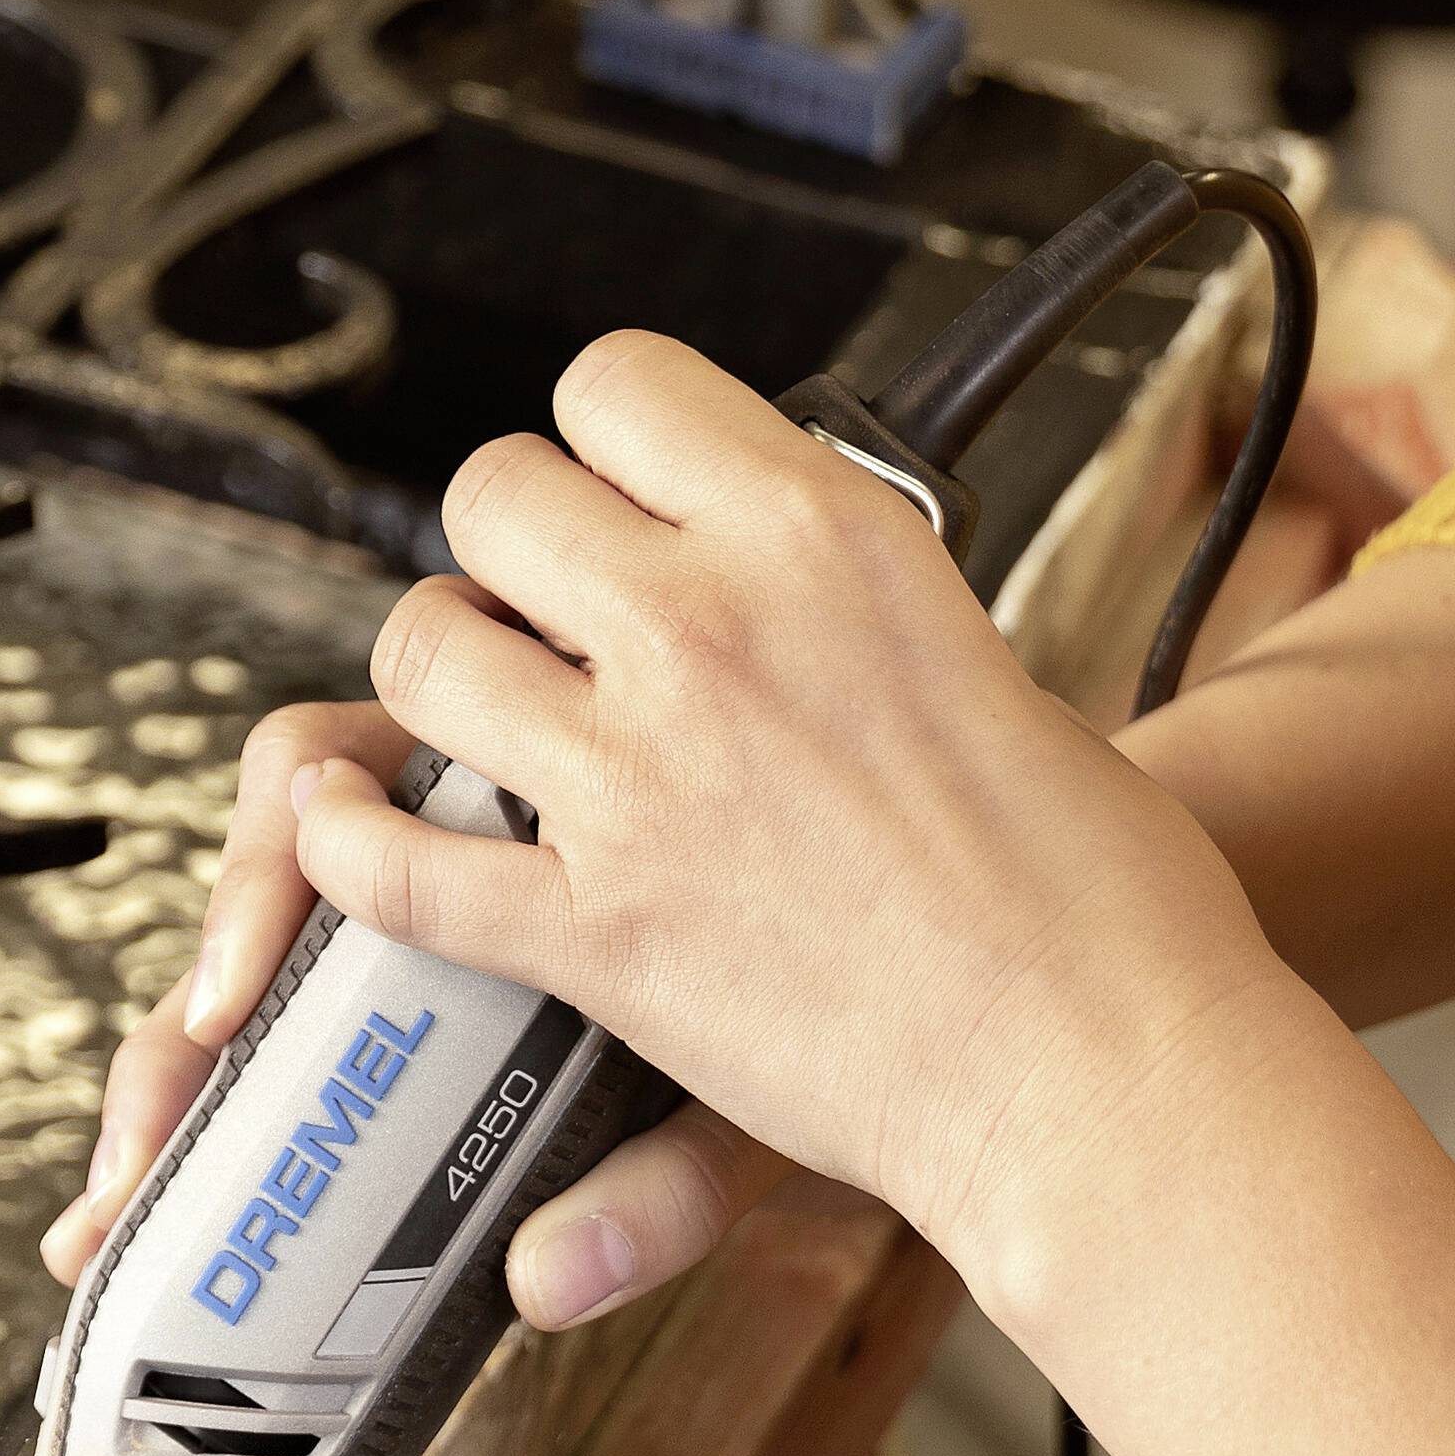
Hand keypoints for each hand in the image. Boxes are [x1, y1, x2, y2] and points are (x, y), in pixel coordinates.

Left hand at [48, 329, 1278, 1323]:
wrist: (1105, 1068)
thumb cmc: (1094, 895)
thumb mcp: (992, 663)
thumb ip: (858, 612)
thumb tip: (798, 602)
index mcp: (825, 536)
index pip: (618, 387)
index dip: (604, 452)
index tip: (625, 513)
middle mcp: (712, 630)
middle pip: (491, 497)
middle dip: (509, 559)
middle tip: (551, 632)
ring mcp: (641, 784)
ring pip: (421, 653)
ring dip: (442, 682)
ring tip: (488, 729)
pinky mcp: (599, 935)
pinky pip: (395, 861)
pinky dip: (349, 845)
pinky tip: (354, 826)